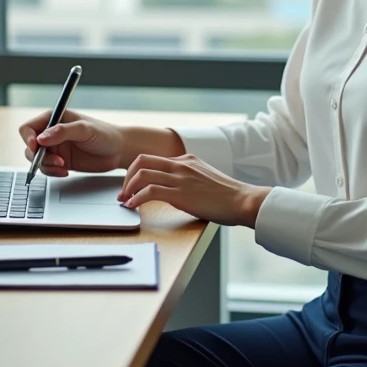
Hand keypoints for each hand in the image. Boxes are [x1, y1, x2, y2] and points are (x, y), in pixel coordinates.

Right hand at [19, 110, 126, 177]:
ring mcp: (55, 148)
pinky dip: (52, 172)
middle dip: (38, 156)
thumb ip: (63, 131)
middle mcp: (51, 133)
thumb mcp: (85, 130)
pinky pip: (47, 169)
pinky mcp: (60, 161)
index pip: (29, 127)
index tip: (36, 147)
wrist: (118, 151)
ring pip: (37, 160)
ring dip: (46, 165)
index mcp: (54, 118)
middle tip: (56, 161)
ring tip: (63, 166)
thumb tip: (41, 138)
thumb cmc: (105, 134)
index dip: (28, 138)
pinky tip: (65, 171)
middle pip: (29, 146)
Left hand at [117, 153, 271, 227]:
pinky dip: (136, 199)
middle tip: (123, 192)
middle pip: (141, 161)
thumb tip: (174, 189)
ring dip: (127, 189)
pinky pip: (150, 192)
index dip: (137, 172)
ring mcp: (180, 178)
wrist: (243, 200)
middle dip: (126, 177)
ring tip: (124, 201)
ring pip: (142, 174)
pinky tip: (133, 207)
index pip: (153, 159)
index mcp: (187, 160)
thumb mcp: (205, 178)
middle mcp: (181, 164)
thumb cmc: (227, 196)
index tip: (131, 185)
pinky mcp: (180, 193)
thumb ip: (189, 178)